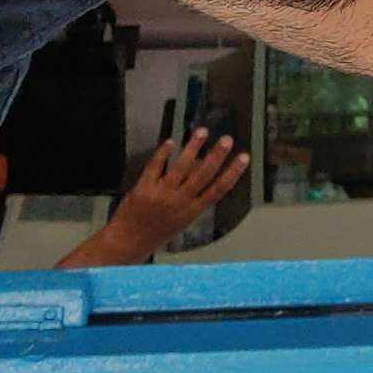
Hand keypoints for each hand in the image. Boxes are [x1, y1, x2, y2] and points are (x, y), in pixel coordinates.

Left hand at [56, 128, 249, 267]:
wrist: (129, 241)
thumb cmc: (156, 231)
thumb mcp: (181, 219)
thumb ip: (192, 195)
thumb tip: (200, 166)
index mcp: (192, 211)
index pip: (218, 189)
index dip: (233, 173)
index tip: (243, 158)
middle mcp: (179, 202)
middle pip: (202, 175)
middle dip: (217, 156)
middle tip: (227, 140)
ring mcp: (161, 194)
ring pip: (180, 167)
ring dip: (193, 148)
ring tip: (202, 132)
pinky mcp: (143, 188)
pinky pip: (155, 166)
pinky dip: (162, 153)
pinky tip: (170, 142)